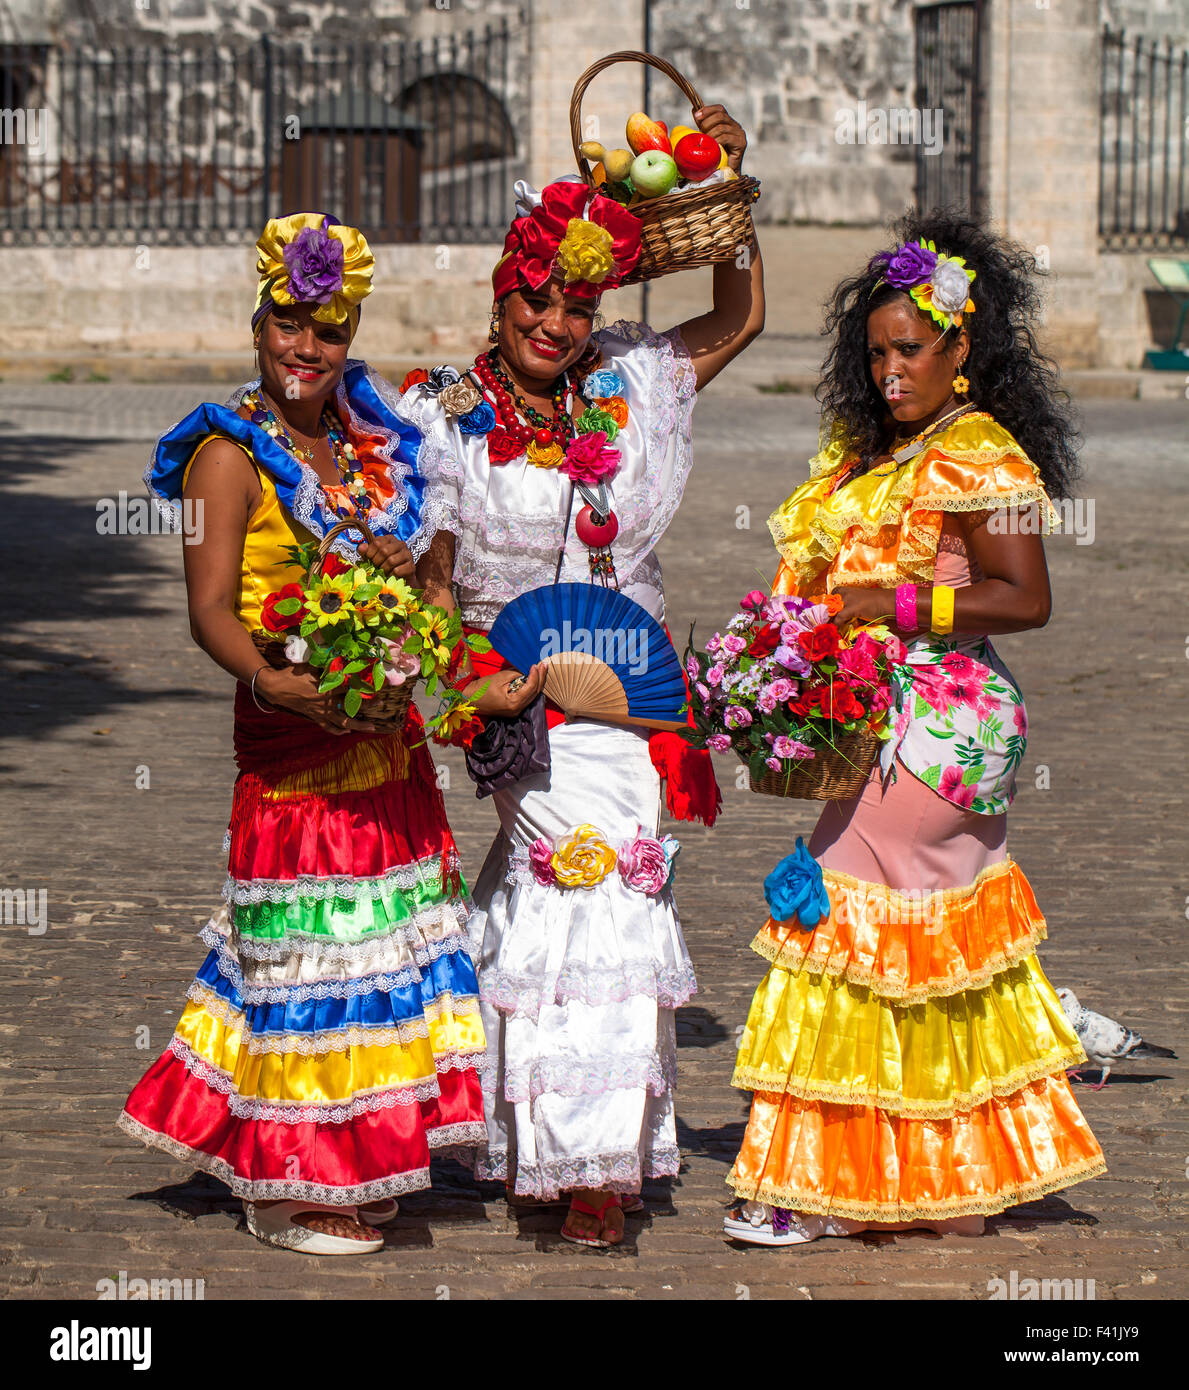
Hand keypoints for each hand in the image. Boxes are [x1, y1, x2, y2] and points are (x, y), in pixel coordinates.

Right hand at [255, 664, 378, 735]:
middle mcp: (326, 702)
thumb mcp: (310, 666)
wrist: (274, 687)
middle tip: (380, 704)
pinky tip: (346, 731)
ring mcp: (321, 712)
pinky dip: (338, 730)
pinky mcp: (314, 717)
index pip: (351, 688)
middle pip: (352, 707)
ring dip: (358, 725)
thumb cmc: (292, 674)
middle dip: (367, 706)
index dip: (364, 687)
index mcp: (327, 688)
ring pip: (343, 722)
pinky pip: (328, 727)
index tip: (376, 686)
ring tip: (370, 727)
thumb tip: (339, 658)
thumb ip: (326, 666)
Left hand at [357, 534, 415, 578]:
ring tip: (383, 572)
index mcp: (390, 539)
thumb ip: (365, 551)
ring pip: (391, 561)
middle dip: (377, 562)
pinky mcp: (411, 566)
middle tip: (376, 567)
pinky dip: (391, 575)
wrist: (398, 579)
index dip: (370, 553)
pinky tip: (390, 576)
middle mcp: (400, 544)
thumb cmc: (383, 565)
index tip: (369, 559)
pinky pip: (398, 570)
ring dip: (384, 569)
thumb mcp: (372, 557)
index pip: (377, 542)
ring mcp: (408, 554)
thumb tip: (361, 547)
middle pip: (384, 551)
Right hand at [466, 663, 546, 717]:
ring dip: (537, 682)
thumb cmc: (482, 689)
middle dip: (540, 678)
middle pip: (535, 693)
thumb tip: (527, 670)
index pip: (531, 688)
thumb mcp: (500, 678)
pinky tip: (534, 678)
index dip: (535, 675)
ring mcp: (516, 711)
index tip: (536, 664)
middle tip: (544, 665)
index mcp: (514, 703)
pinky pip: (526, 698)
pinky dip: (531, 687)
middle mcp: (517, 710)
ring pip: (532, 696)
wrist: (469, 700)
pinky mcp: (514, 709)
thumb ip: (516, 674)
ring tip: (541, 669)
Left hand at [693, 104, 746, 172]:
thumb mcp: (707, 137)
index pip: (719, 109)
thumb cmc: (715, 157)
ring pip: (721, 127)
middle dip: (707, 123)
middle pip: (720, 115)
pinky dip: (716, 141)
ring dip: (710, 135)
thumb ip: (703, 125)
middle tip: (701, 133)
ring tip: (706, 144)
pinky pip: (725, 137)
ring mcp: (739, 134)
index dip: (708, 110)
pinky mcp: (741, 143)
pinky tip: (713, 148)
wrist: (725, 174)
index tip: (696, 116)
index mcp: (728, 123)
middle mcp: (735, 126)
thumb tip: (695, 110)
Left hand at [831, 586, 894, 629]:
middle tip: (826, 625)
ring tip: (829, 629)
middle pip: (828, 606)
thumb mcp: (857, 600)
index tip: (827, 617)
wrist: (886, 601)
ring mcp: (847, 599)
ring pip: (832, 612)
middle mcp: (843, 592)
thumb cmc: (874, 602)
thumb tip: (838, 617)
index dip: (827, 608)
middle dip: (827, 616)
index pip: (829, 598)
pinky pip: (839, 618)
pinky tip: (837, 630)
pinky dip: (837, 625)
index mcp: (844, 589)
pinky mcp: (851, 608)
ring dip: (830, 621)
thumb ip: (847, 606)